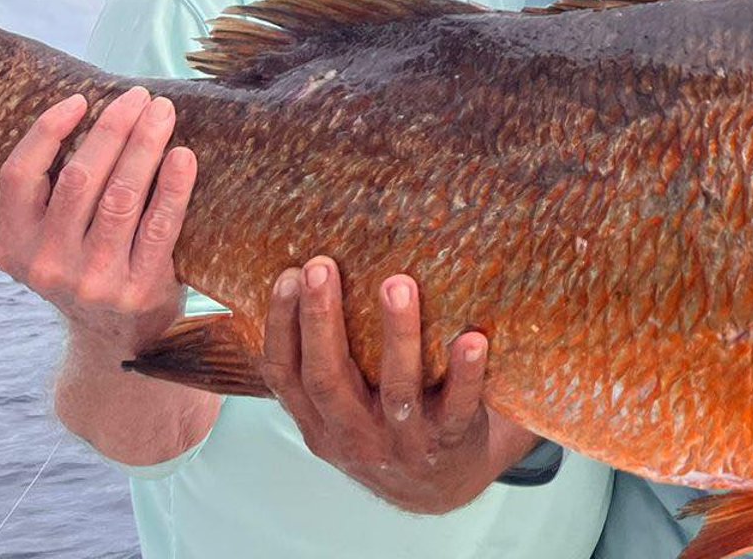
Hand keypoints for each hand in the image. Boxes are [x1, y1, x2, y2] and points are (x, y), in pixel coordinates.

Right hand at [0, 88, 198, 359]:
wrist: (119, 339)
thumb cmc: (90, 267)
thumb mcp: (54, 240)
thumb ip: (59, 196)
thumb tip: (101, 115)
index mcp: (13, 247)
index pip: (18, 177)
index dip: (46, 132)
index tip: (81, 99)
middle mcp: (46, 265)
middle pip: (79, 178)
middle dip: (112, 129)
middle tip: (140, 97)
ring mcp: (92, 281)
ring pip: (121, 196)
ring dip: (145, 146)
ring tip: (163, 113)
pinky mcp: (138, 290)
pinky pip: (160, 225)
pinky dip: (173, 185)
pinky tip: (184, 155)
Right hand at [261, 257, 537, 513]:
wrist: (438, 486)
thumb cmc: (385, 426)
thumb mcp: (341, 409)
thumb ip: (327, 363)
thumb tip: (305, 280)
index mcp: (319, 422)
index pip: (285, 375)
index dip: (280, 327)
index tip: (287, 275)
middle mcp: (353, 435)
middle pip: (328, 378)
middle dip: (321, 320)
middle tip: (321, 266)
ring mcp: (402, 443)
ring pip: (396, 389)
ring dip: (397, 336)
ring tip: (397, 285)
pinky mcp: (450, 441)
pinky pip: (458, 408)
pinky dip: (465, 375)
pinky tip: (472, 340)